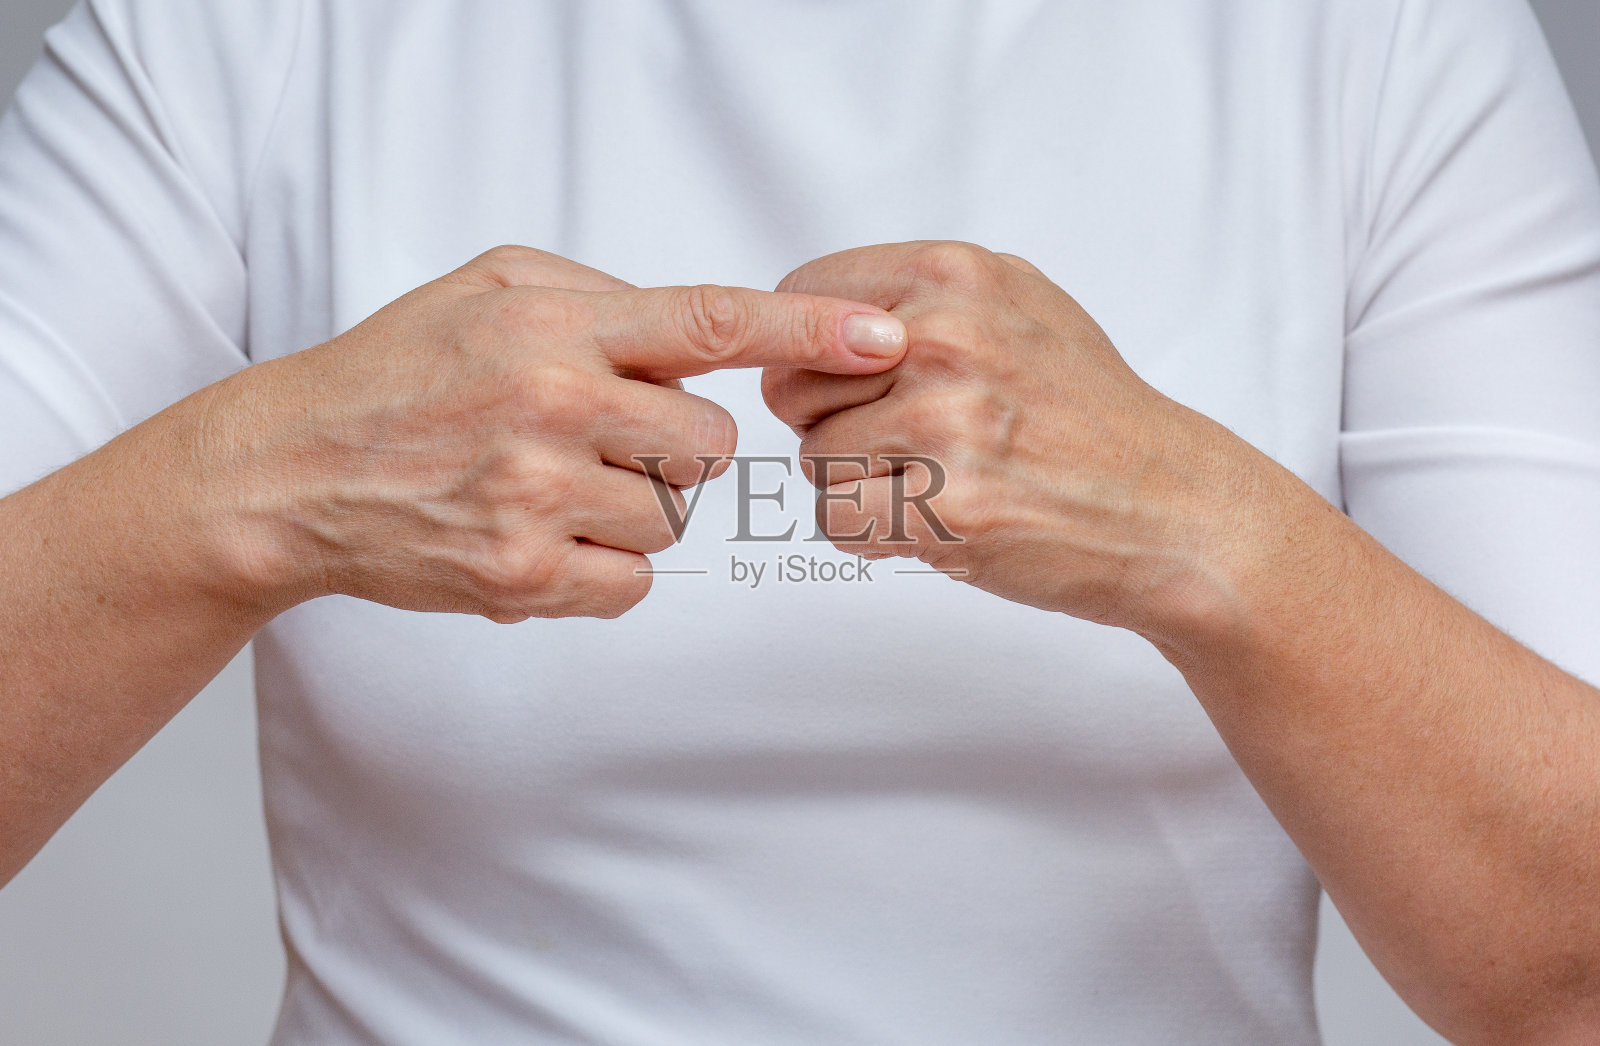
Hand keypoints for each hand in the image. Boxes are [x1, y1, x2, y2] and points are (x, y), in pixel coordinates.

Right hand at [209, 245, 906, 620]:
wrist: (292, 472)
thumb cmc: (398, 373)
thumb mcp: (490, 289)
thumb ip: (599, 298)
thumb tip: (700, 333)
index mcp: (554, 324)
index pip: (709, 320)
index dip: (808, 326)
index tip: (884, 333)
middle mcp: (554, 404)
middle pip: (712, 443)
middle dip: (676, 445)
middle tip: (599, 437)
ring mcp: (539, 496)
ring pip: (675, 516)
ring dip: (633, 506)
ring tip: (550, 485)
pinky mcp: (523, 576)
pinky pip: (631, 582)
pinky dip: (603, 568)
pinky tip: (540, 537)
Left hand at [762, 241, 1268, 636]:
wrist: (1177, 512)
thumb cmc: (1093, 419)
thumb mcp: (1020, 309)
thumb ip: (921, 300)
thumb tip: (810, 317)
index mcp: (956, 275)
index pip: (800, 296)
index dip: (808, 351)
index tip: (851, 385)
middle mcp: (946, 337)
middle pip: (791, 385)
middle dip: (831, 423)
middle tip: (906, 446)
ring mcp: (947, 423)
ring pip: (813, 459)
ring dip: (858, 486)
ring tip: (936, 484)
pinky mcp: (947, 508)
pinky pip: (837, 521)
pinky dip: (871, 535)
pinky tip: (933, 525)